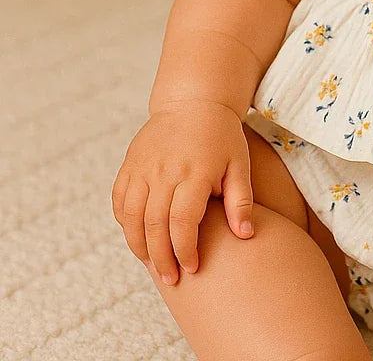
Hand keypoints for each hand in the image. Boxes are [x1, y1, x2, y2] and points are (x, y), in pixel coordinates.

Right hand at [111, 100, 253, 286]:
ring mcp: (142, 167)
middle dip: (161, 258)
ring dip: (139, 246)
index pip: (182, 222)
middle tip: (170, 278)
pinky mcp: (129, 165)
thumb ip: (241, 200)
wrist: (194, 102)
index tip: (192, 268)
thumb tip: (245, 236)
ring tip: (153, 266)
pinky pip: (119, 201)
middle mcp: (164, 171)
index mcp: (194, 172)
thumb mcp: (239, 163)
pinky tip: (138, 238)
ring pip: (131, 217)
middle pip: (154, 225)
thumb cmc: (222, 136)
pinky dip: (124, 224)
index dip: (184, 250)